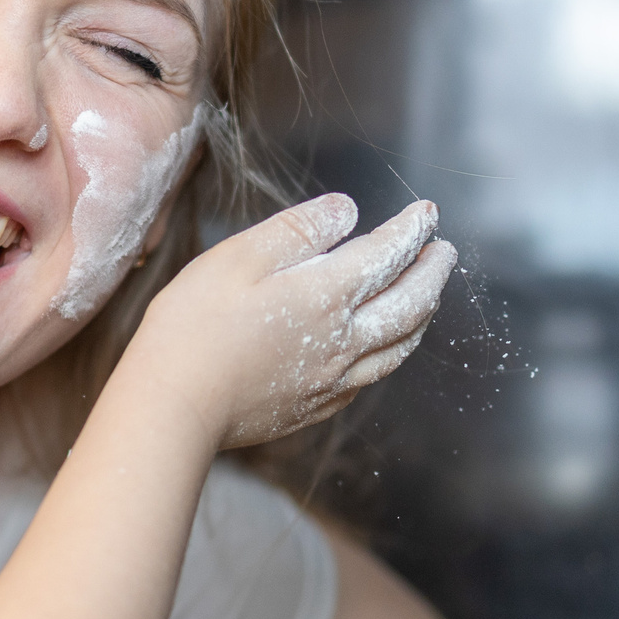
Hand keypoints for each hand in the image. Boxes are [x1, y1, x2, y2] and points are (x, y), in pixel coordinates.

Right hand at [130, 196, 455, 449]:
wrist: (174, 405)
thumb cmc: (195, 324)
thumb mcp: (240, 255)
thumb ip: (299, 230)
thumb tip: (346, 211)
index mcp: (326, 295)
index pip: (386, 254)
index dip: (411, 230)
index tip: (427, 212)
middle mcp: (343, 340)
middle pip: (409, 304)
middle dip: (432, 273)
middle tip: (444, 251)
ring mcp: (332, 380)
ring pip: (398, 347)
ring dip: (422, 317)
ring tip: (428, 299)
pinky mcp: (314, 407)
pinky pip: (370, 378)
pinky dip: (390, 354)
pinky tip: (381, 350)